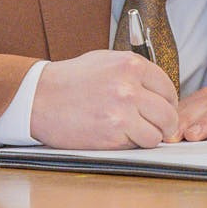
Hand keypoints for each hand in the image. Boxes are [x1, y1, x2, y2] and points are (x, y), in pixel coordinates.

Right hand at [29, 49, 178, 147]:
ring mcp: (121, 112)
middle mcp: (129, 87)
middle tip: (160, 128)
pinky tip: (118, 136)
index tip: (164, 109)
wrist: (38, 97)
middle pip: (168, 113)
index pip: (168, 88)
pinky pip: (136, 146)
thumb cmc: (69, 80)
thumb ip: (133, 72)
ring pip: (156, 134)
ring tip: (136, 133)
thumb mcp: (104, 61)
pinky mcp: (111, 135)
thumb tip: (158, 89)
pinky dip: (131, 145)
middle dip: (166, 124)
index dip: (168, 102)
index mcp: (130, 65)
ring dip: (149, 137)